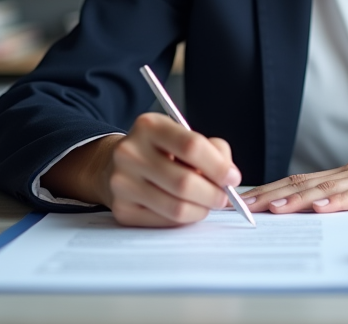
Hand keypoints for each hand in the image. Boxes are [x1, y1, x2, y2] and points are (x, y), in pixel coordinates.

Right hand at [42, 113, 241, 226]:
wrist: (114, 164)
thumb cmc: (159, 151)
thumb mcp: (182, 135)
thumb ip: (212, 149)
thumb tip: (228, 176)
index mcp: (149, 126)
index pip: (192, 146)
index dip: (219, 166)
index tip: (232, 177)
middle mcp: (130, 152)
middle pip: (185, 182)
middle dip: (214, 194)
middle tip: (224, 197)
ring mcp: (122, 183)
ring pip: (177, 208)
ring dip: (202, 209)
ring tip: (207, 203)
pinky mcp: (122, 209)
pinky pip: (165, 222)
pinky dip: (184, 219)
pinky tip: (186, 208)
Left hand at [243, 136, 347, 214]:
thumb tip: (322, 209)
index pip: (302, 180)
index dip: (273, 189)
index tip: (246, 200)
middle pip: (306, 182)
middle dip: (272, 194)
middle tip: (243, 205)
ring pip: (327, 189)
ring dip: (296, 199)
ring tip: (271, 209)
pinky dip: (337, 202)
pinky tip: (320, 208)